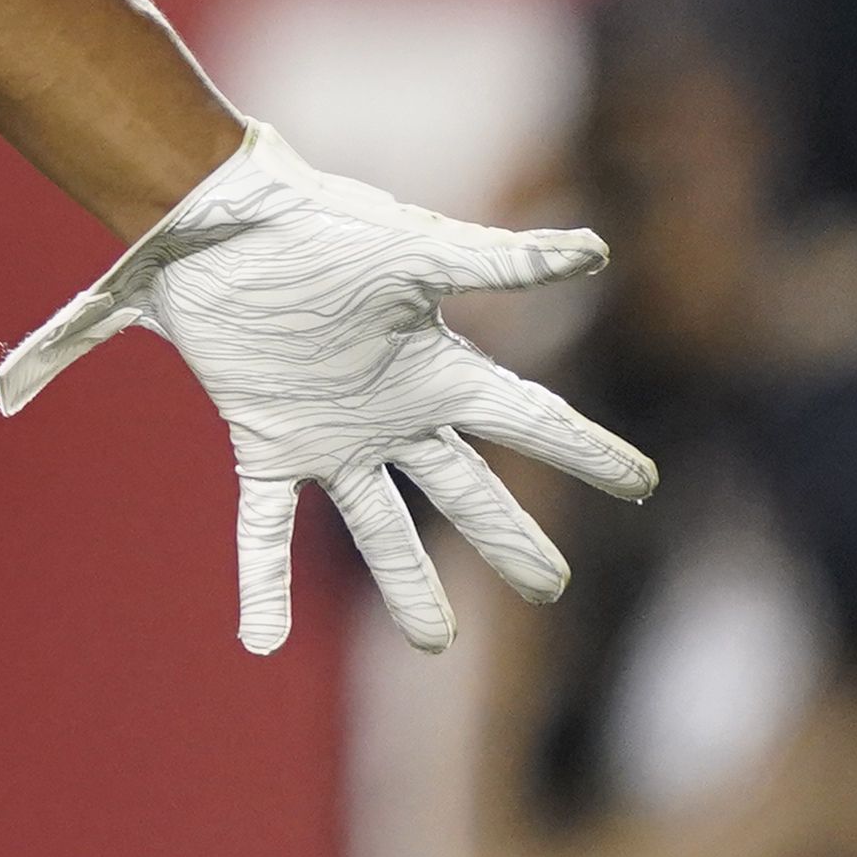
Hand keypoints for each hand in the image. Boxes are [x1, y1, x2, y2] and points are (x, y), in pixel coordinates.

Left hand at [0, 124, 654, 652]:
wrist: (214, 212)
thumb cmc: (315, 217)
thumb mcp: (417, 246)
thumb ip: (501, 260)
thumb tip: (594, 249)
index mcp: (434, 367)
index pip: (528, 419)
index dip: (584, 451)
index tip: (641, 483)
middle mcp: (389, 412)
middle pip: (464, 490)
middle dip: (508, 538)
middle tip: (549, 587)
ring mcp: (327, 434)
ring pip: (378, 525)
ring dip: (406, 583)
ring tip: (433, 642)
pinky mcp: (262, 441)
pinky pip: (263, 528)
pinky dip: (260, 585)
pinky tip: (260, 644)